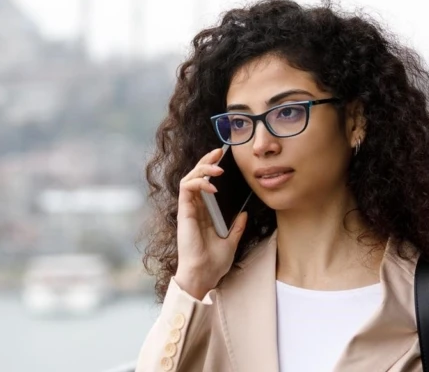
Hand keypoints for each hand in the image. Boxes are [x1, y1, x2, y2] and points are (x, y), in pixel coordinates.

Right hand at [174, 148, 248, 299]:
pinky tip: (212, 186)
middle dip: (206, 162)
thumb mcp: (231, 242)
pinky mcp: (184, 212)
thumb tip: (244, 214)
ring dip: (202, 169)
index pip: (205, 184)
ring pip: (189, 178)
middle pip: (196, 177)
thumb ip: (236, 228)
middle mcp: (194, 209)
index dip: (211, 170)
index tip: (223, 160)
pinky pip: (187, 189)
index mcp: (204, 214)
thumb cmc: (214, 263)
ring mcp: (188, 210)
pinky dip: (198, 182)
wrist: (203, 275)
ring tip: (217, 168)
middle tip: (219, 153)